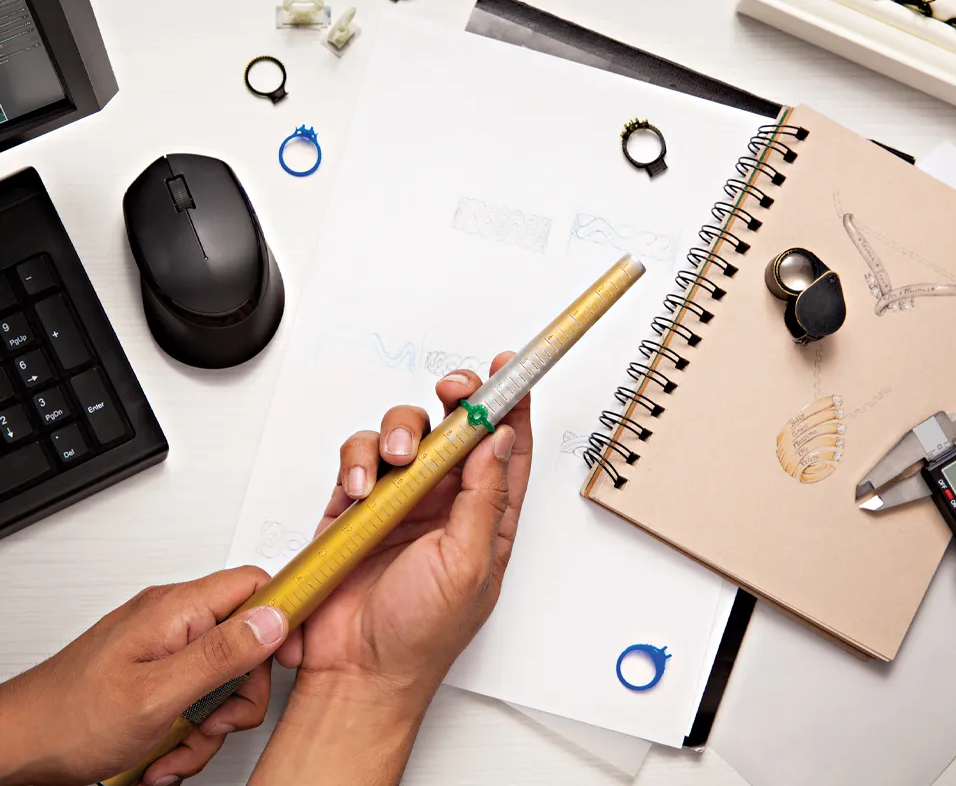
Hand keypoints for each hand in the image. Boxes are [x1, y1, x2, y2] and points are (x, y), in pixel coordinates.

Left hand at [0, 567, 289, 785]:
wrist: (16, 749)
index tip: (290, 658)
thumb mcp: (157, 693)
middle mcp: (174, 621)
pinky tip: (163, 751)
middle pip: (246, 644)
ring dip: (210, 724)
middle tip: (215, 722)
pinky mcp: (157, 676)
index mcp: (178, 609)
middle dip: (239, 695)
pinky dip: (188, 732)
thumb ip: (222, 654)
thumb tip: (275, 619)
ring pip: (223, 680)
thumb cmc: (69, 719)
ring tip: (176, 747)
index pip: (256, 585)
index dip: (284, 617)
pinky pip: (197, 698)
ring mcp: (165, 649)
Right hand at [273, 351, 532, 715]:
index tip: (513, 370)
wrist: (357, 669)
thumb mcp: (469, 564)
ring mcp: (400, 500)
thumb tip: (499, 440)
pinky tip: (362, 487)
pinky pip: (360, 458)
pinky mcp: (356, 504)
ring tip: (397, 462)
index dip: (511, 405)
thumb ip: (484, 498)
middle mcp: (445, 501)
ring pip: (405, 432)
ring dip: (402, 433)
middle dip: (455, 398)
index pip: (505, 447)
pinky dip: (359, 460)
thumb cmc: (421, 634)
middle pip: (454, 427)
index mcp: (485, 515)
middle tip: (454, 391)